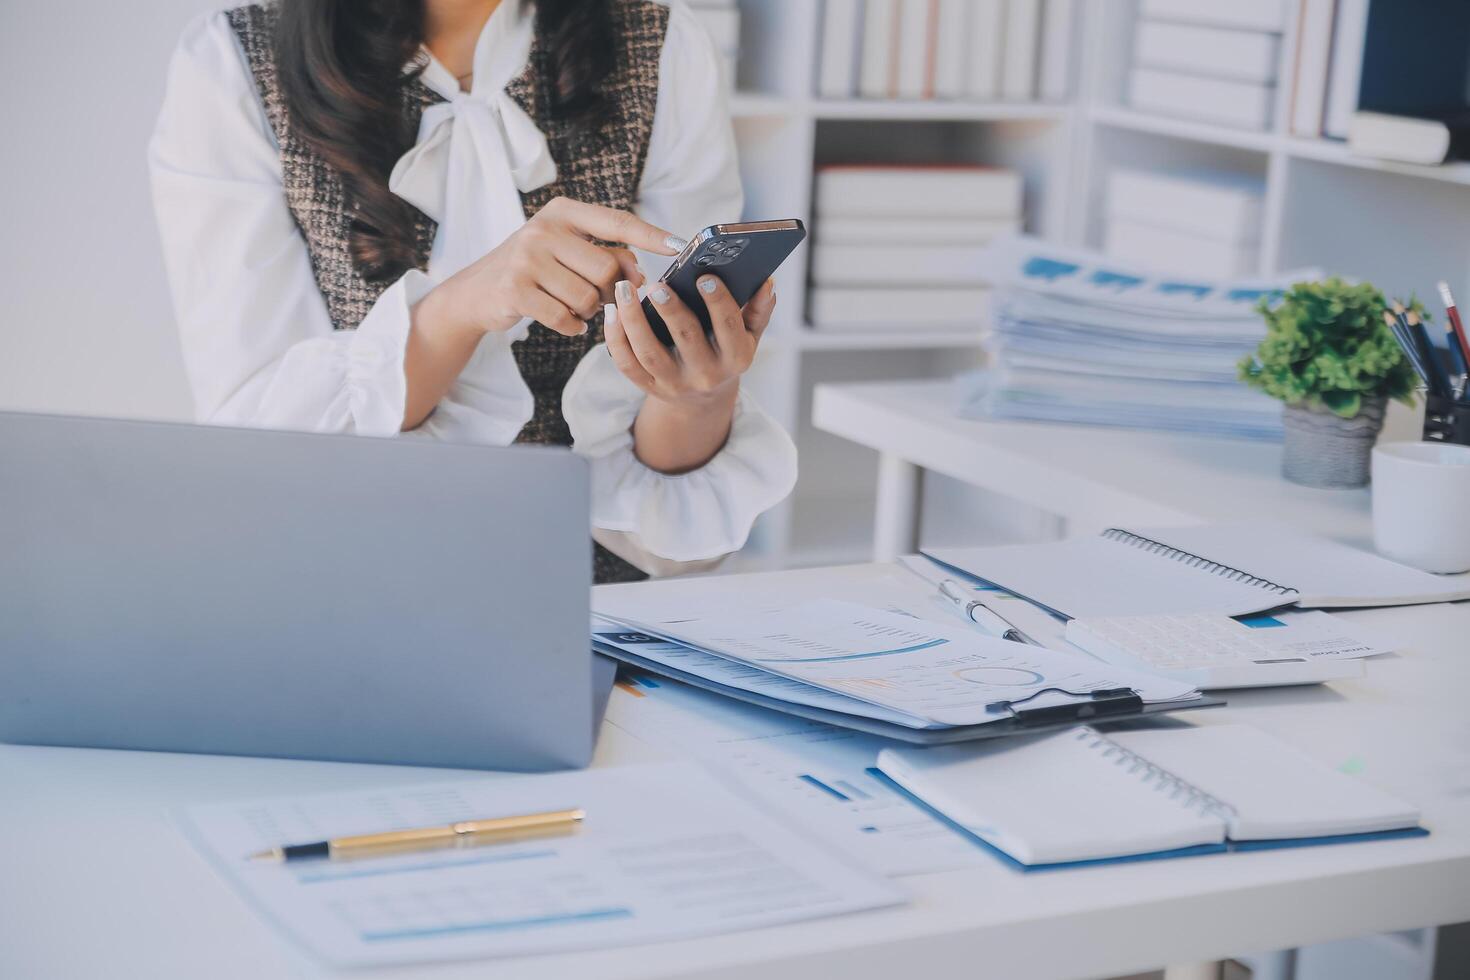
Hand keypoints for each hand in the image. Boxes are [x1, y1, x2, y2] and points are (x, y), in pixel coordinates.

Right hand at [418, 197, 683, 338]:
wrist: (478, 291)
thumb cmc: (537, 270)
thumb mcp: (570, 252)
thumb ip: (609, 256)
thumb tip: (643, 275)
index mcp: (564, 211)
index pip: (618, 222)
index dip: (651, 236)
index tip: (681, 246)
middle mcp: (544, 228)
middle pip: (607, 269)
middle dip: (609, 292)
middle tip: (595, 296)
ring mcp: (526, 257)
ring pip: (589, 298)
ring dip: (588, 311)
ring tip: (571, 304)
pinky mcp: (515, 288)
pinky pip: (566, 317)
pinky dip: (571, 326)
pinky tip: (562, 320)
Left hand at [604, 274, 777, 404]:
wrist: (702, 399)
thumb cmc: (725, 353)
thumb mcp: (748, 336)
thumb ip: (758, 309)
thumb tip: (767, 282)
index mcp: (735, 357)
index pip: (728, 328)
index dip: (718, 302)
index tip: (705, 276)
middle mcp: (706, 374)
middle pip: (686, 340)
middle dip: (672, 310)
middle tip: (657, 284)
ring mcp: (674, 383)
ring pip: (649, 352)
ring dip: (634, 320)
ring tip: (624, 290)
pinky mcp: (649, 386)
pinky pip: (627, 364)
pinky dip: (615, 339)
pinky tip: (612, 311)